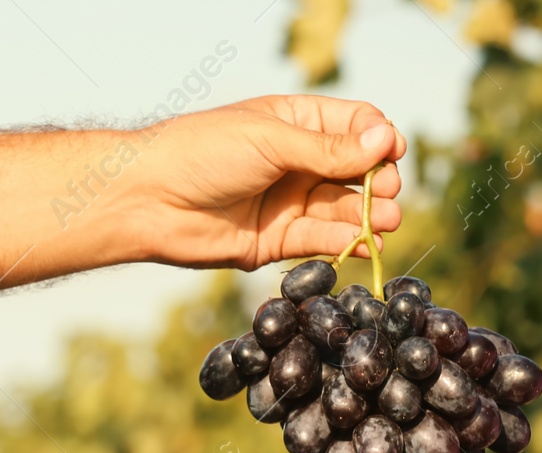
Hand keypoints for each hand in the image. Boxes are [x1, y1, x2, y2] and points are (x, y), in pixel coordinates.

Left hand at [129, 95, 406, 269]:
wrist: (150, 199)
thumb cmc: (203, 153)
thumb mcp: (271, 141)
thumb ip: (327, 149)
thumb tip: (385, 140)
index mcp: (295, 122)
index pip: (355, 126)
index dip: (378, 138)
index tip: (391, 152)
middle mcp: (296, 161)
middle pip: (355, 170)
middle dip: (378, 181)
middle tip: (389, 192)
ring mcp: (287, 202)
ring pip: (341, 209)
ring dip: (369, 215)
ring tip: (389, 221)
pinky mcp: (276, 240)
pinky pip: (319, 240)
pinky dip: (344, 241)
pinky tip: (365, 241)